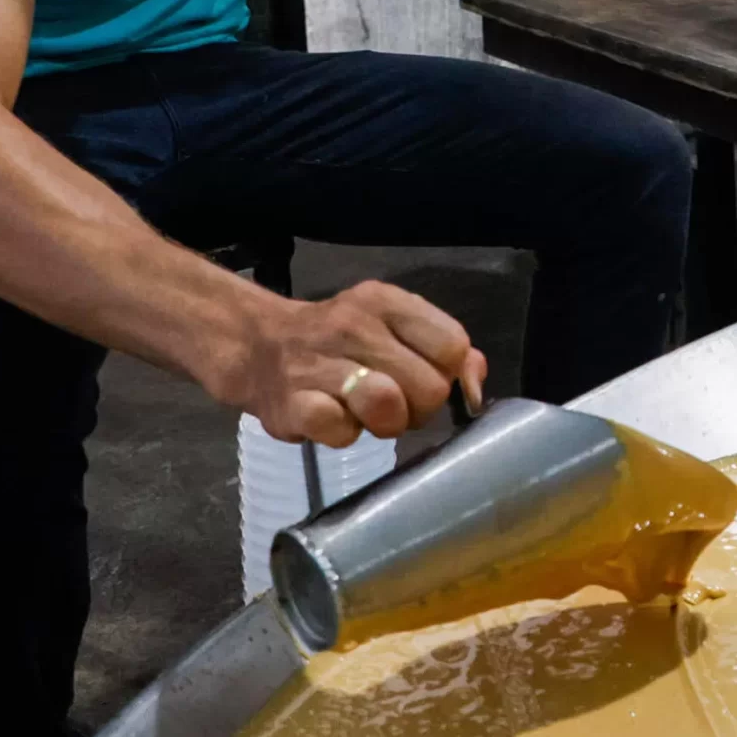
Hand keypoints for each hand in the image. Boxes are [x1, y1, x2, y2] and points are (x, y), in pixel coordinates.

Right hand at [229, 280, 488, 448]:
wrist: (261, 346)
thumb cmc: (342, 343)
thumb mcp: (395, 328)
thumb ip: (445, 351)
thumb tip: (476, 385)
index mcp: (386, 301)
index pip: (452, 345)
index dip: (449, 375)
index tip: (426, 379)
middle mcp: (353, 325)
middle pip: (428, 385)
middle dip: (420, 407)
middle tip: (396, 404)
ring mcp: (319, 363)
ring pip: (388, 404)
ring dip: (387, 423)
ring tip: (369, 416)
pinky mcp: (293, 403)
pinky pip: (340, 430)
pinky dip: (344, 435)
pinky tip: (335, 421)